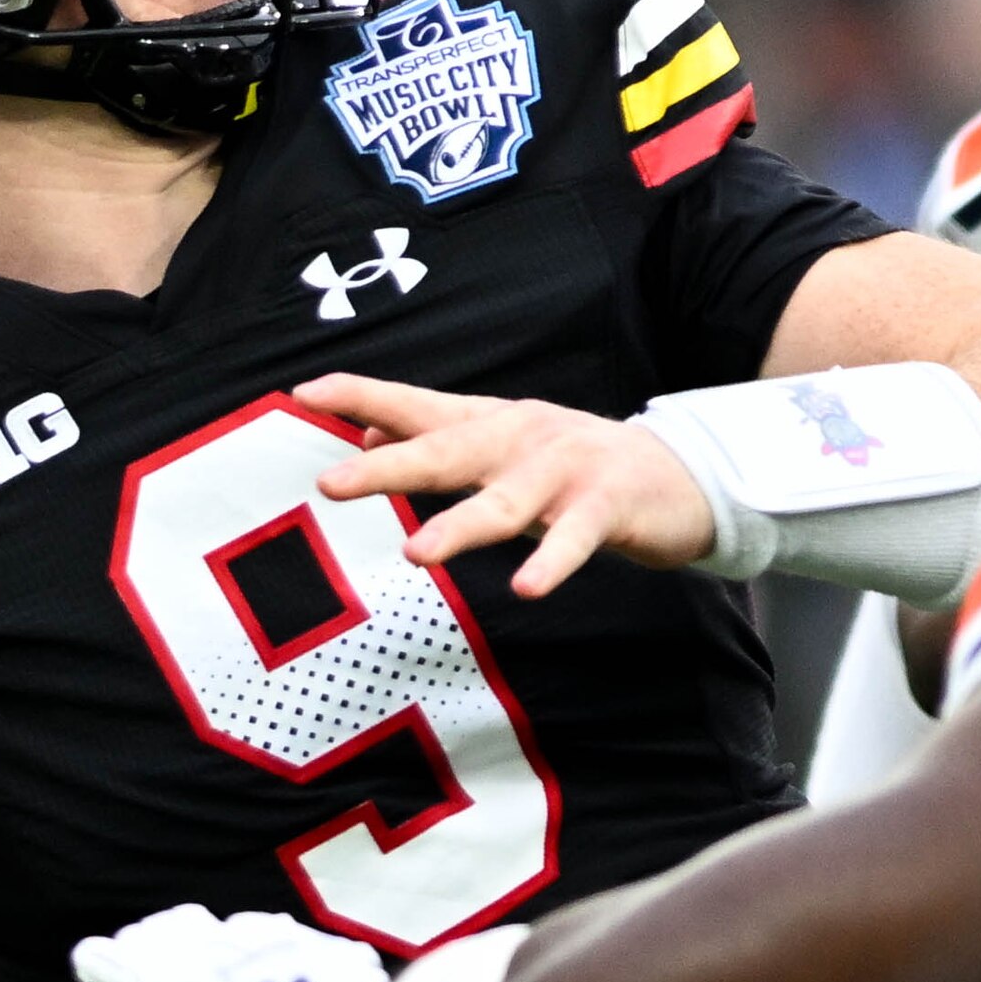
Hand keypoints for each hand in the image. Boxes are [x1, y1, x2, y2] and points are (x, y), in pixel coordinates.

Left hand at [303, 374, 714, 595]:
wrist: (677, 474)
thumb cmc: (572, 466)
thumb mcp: (500, 447)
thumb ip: (437, 438)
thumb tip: (367, 430)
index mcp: (488, 424)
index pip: (415, 404)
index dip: (360, 396)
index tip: (304, 393)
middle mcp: (519, 438)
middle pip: (447, 450)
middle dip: (389, 467)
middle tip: (332, 484)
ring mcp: (565, 471)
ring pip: (506, 501)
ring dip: (461, 526)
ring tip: (417, 553)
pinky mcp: (608, 506)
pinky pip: (575, 538)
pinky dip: (551, 562)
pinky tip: (526, 588)